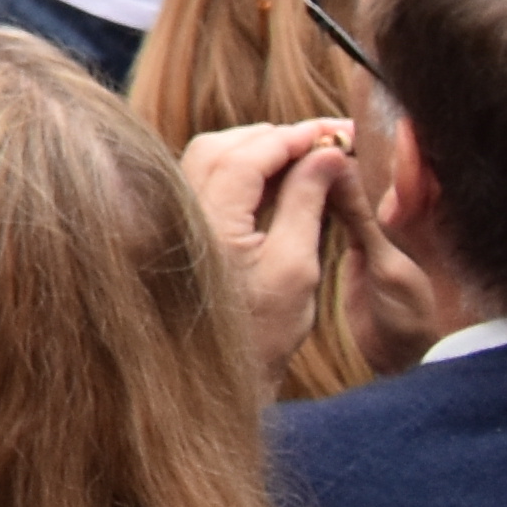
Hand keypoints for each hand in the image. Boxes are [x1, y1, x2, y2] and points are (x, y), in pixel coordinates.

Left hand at [183, 119, 353, 386]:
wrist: (218, 375)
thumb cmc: (264, 331)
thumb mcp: (297, 267)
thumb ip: (307, 202)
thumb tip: (327, 153)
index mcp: (210, 222)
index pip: (247, 156)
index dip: (291, 138)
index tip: (331, 132)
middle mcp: (181, 212)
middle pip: (222, 146)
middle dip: (273, 137)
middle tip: (322, 138)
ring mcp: (175, 217)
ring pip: (211, 157)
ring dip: (257, 149)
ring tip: (304, 155)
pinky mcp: (181, 225)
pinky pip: (207, 177)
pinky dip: (242, 168)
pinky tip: (276, 178)